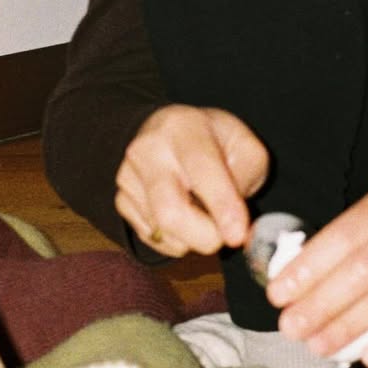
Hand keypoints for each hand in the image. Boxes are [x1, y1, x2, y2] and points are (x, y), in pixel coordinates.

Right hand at [115, 104, 268, 257]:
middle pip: (169, 211)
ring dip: (193, 237)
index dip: (222, 206)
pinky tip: (184, 216)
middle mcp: (148, 149)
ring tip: (204, 214)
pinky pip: (153, 238)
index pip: (201, 170)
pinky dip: (177, 240)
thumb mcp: (244, 145)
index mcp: (183, 127)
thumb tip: (235, 222)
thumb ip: (247, 176)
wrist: (168, 132)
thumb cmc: (212, 141)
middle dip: (204, 237)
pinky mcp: (121, 200)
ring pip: (163, 231)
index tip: (238, 236)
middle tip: (225, 238)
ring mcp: (128, 176)